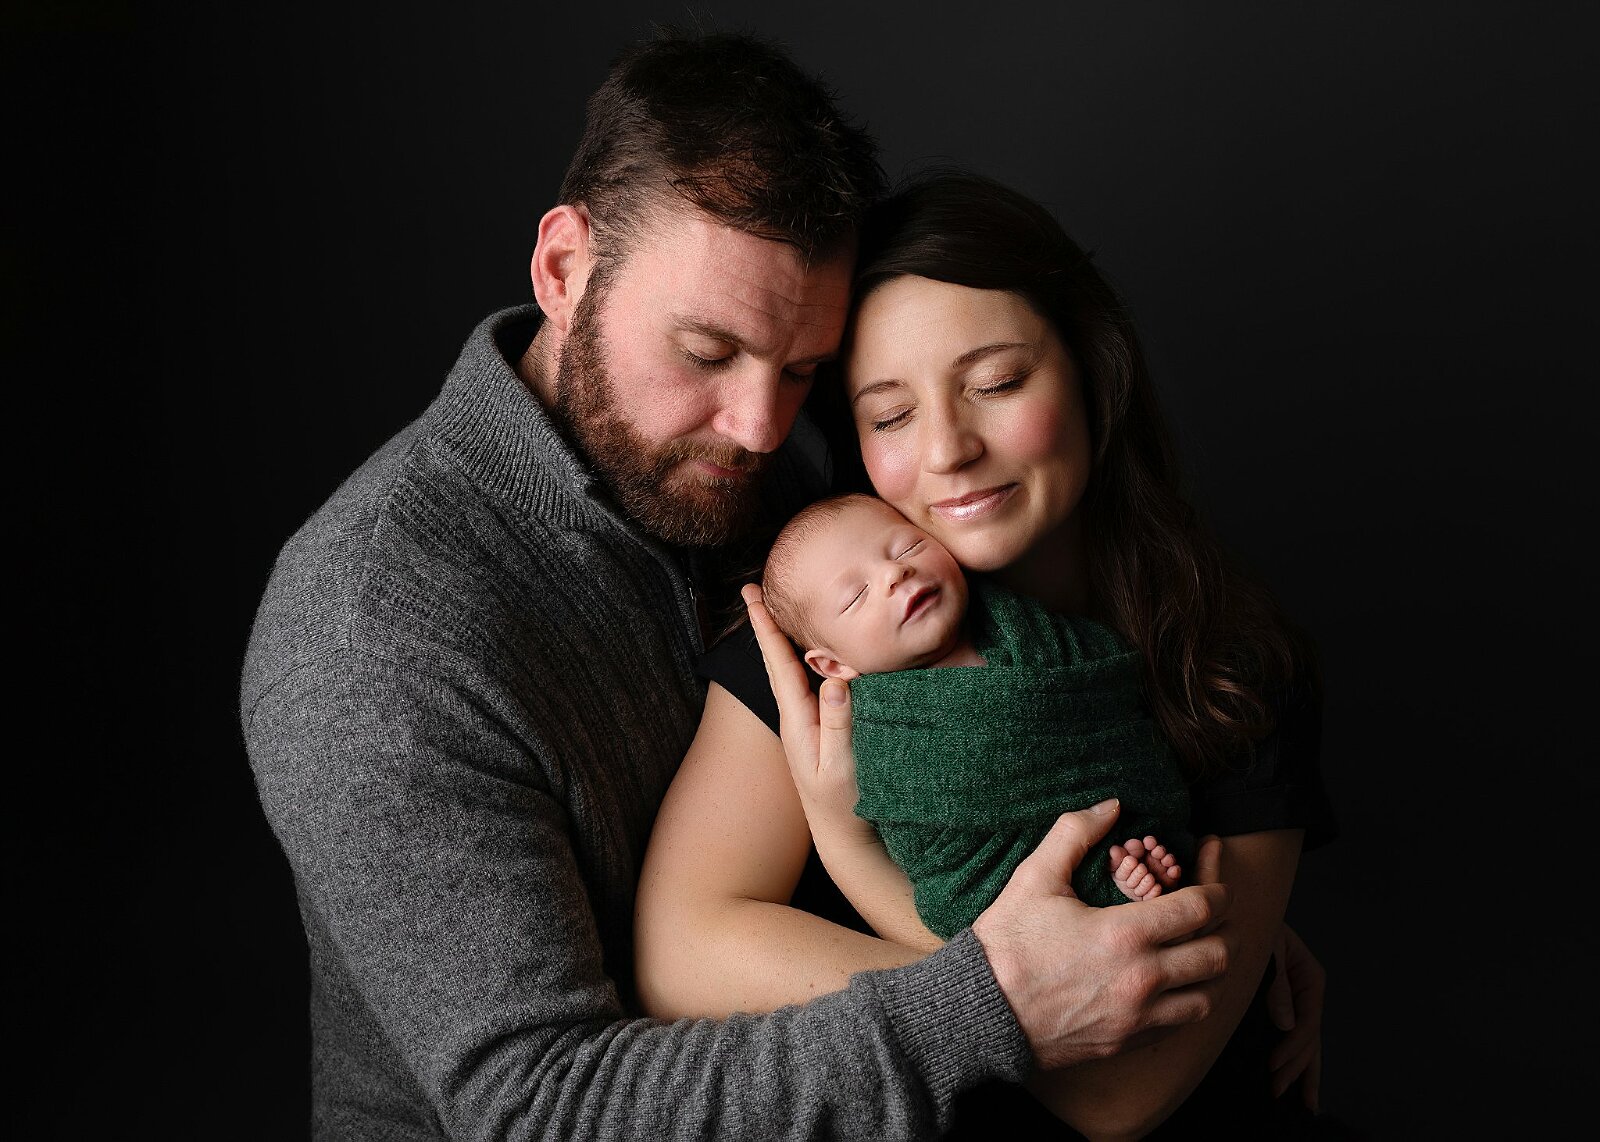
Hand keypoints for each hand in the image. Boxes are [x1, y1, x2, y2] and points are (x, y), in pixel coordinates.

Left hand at [743, 583, 861, 824]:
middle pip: (778, 659)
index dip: (767, 628)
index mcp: (796, 720)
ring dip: (783, 637)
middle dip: (767, 623)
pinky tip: (809, 650)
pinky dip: (806, 658)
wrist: (844, 837)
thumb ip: (839, 725)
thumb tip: (835, 681)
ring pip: (792, 669)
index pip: (778, 663)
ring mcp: (808, 722)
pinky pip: (811, 683)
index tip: (752, 595)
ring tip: (774, 607)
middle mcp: (797, 716)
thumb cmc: (843, 805)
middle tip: (753, 588)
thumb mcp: (841, 768)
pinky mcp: (823, 728)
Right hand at [973, 806, 1233, 1069]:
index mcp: (1125, 934)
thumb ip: (1074, 833)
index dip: (1218, 884)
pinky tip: (1175, 980)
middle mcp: (1143, 979)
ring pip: (1209, 995)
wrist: (978, 1012)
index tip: (1212, 869)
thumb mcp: (1034, 877)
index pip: (1202, 908)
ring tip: (1200, 943)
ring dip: (1212, 967)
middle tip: (1212, 905)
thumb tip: (1111, 805)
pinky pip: (1182, 1023)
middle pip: (1219, 953)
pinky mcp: (1128, 1042)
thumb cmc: (1006, 944)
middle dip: (1224, 924)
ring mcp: (1138, 1017)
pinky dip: (1190, 999)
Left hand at [1266, 922, 1324, 1111]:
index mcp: (1309, 974)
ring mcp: (1296, 999)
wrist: (1235, 913)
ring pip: (1307, 1042)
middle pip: (1310, 1036)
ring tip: (1301, 1101)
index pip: (1308, 1019)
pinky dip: (1296, 1059)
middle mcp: (1306, 990)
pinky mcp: (1281, 1005)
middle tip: (1277, 1090)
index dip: (1293, 1045)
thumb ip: (1277, 984)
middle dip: (1297, 1066)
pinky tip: (1294, 1083)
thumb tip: (1286, 1024)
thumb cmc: (1251, 923)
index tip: (1274, 1065)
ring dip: (1302, 1070)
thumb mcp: (1267, 946)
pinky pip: (1292, 1036)